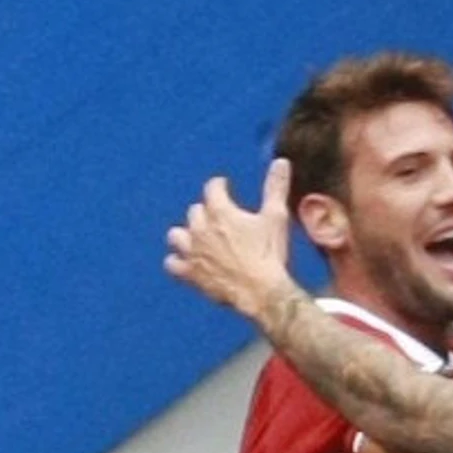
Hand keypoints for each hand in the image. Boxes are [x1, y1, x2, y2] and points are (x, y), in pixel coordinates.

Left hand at [165, 159, 294, 314]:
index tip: (225, 186)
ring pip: (176, 235)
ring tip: (197, 237)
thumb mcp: (276, 217)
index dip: (219, 185)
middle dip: (207, 211)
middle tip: (220, 217)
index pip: (212, 188)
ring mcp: (192, 251)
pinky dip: (177, 261)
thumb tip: (281, 162)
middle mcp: (200, 228)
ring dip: (185, 234)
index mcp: (220, 211)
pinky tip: (187, 261)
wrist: (260, 290)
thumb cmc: (269, 253)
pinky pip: (172, 263)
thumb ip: (275, 187)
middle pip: (195, 211)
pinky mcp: (190, 273)